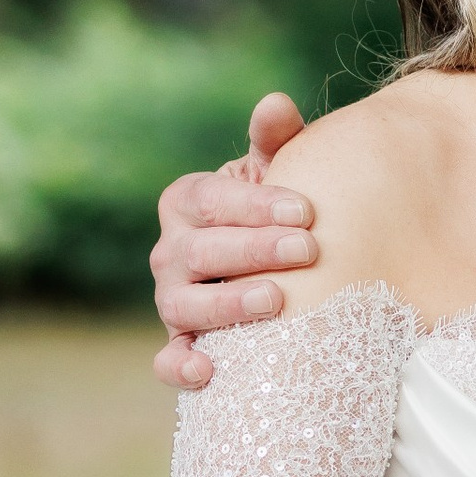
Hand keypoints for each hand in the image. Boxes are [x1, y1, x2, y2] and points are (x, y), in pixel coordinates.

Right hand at [151, 94, 316, 387]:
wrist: (277, 265)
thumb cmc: (278, 211)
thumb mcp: (278, 171)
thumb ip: (276, 140)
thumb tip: (276, 104)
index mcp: (187, 201)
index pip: (210, 201)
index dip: (254, 205)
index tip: (305, 211)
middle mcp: (170, 252)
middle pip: (200, 252)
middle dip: (254, 251)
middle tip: (307, 250)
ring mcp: (172, 301)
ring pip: (183, 305)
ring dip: (227, 305)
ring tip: (276, 301)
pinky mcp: (181, 344)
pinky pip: (168, 361)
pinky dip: (180, 368)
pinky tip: (211, 372)